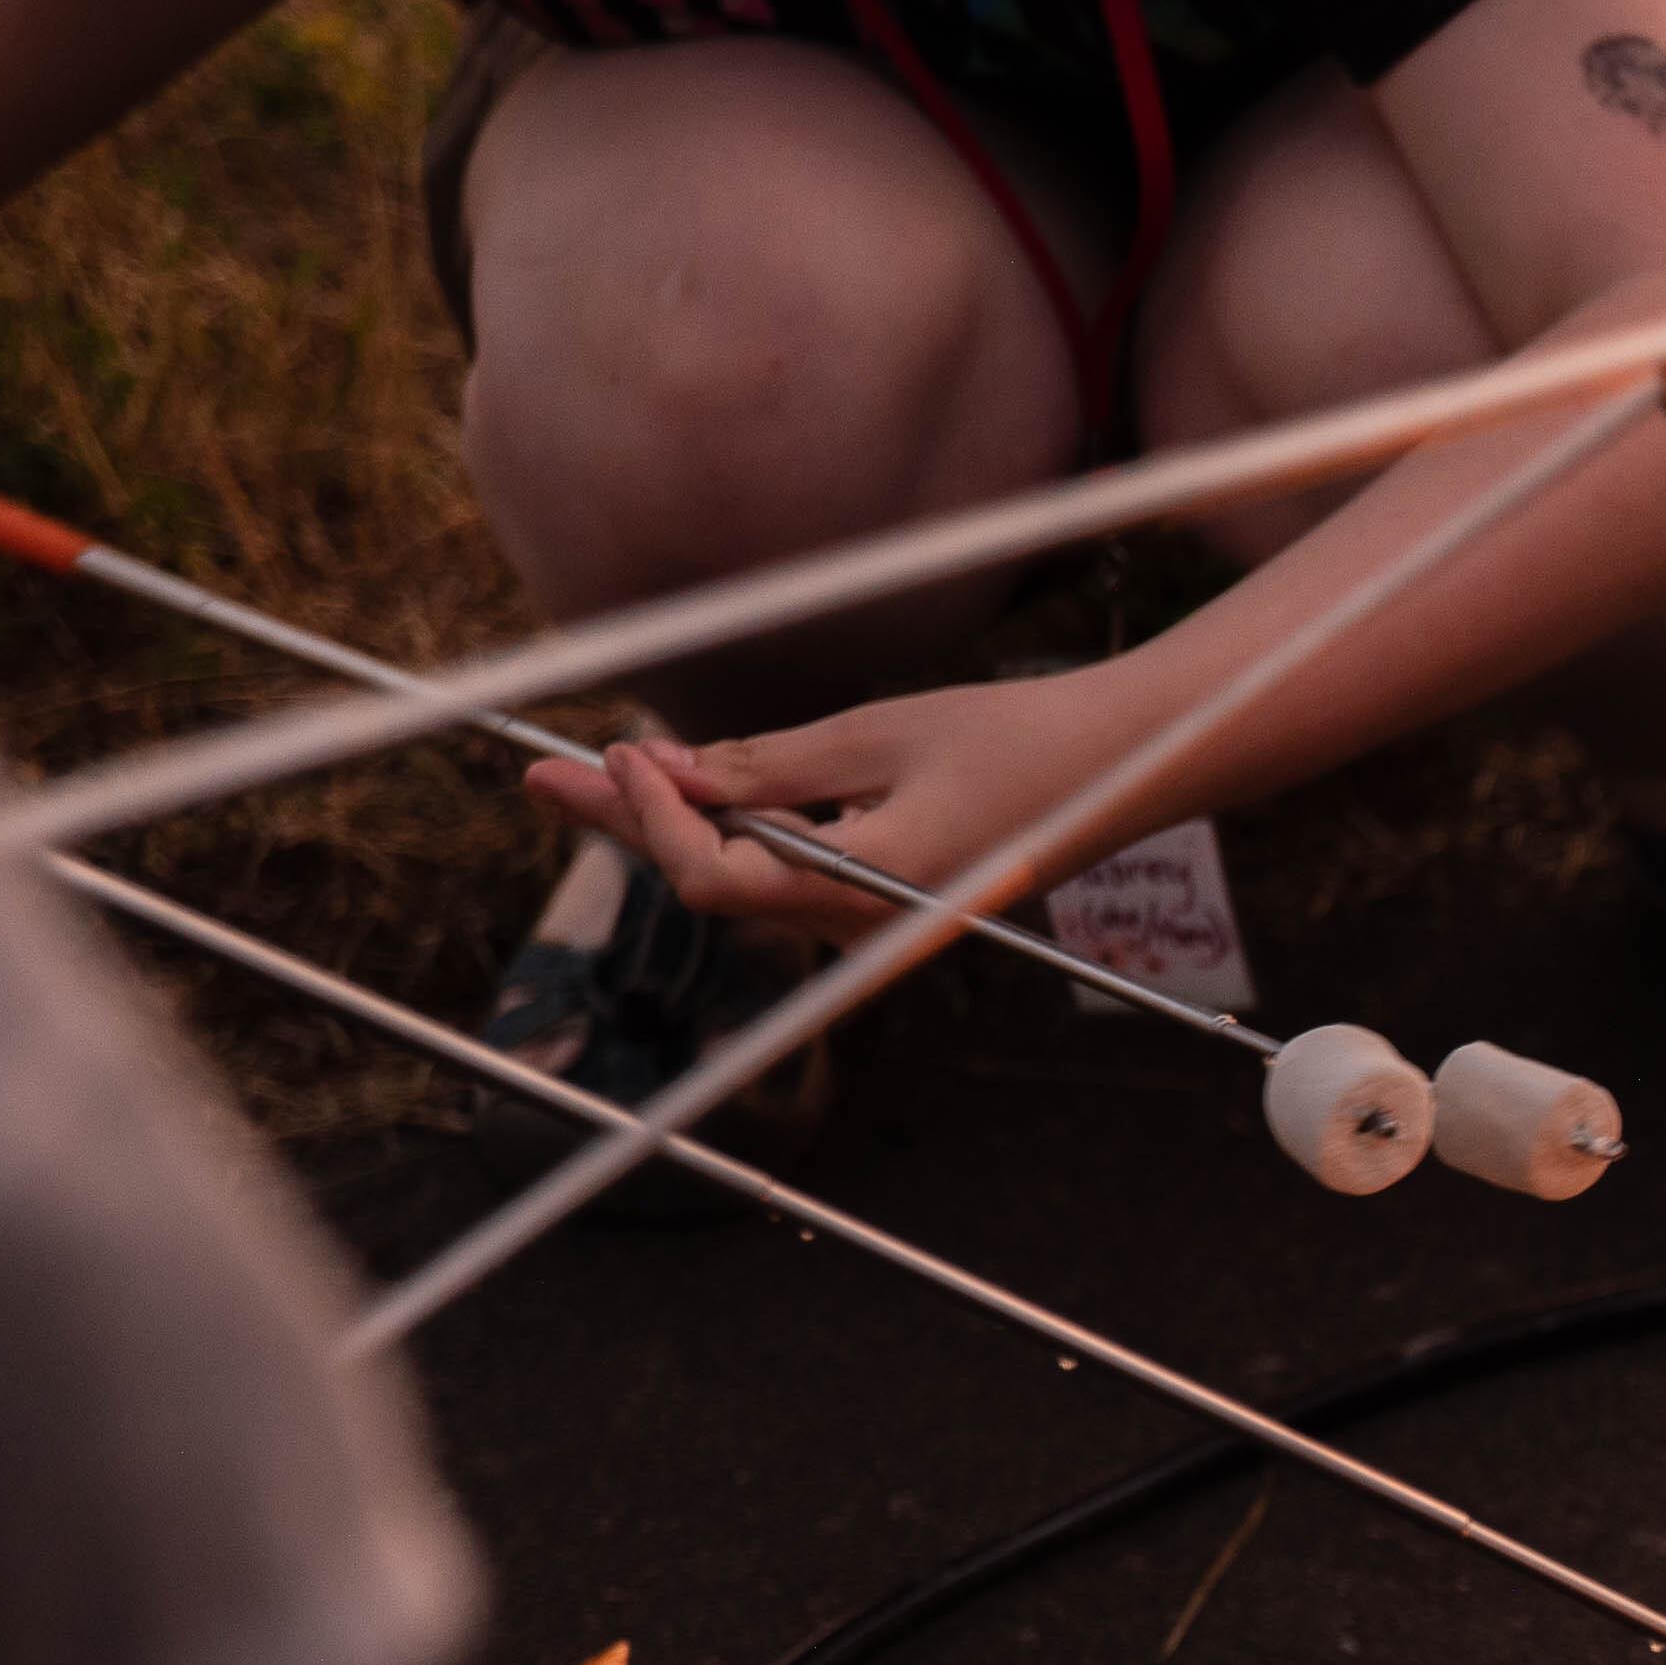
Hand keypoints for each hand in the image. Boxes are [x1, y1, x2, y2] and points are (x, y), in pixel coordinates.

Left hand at [523, 673, 1122, 951]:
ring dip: (679, 828)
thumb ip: (768, 768)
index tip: (623, 748)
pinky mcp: (890, 904)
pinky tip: (698, 790)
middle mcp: (866, 929)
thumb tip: (670, 776)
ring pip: (745, 885)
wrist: (1121, 764)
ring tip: (607, 771)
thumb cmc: (1013, 738)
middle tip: (544, 774)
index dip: (653, 818)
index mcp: (867, 891)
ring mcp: (878, 924)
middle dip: (632, 825)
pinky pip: (790, 877)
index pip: (715, 879)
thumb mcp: (876, 735)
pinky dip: (740, 832)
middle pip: (714, 890)